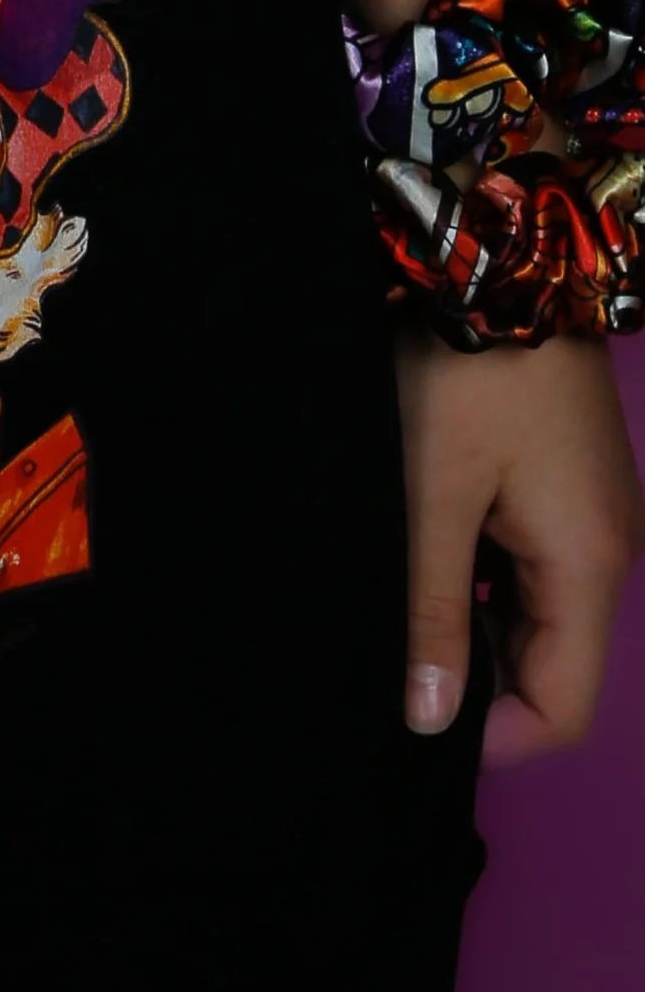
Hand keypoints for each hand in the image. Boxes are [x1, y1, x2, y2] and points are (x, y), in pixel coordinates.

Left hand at [399, 331, 643, 764]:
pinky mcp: (567, 484)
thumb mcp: (428, 497)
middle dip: (473, 677)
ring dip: (469, 621)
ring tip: (393, 592)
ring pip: (533, 614)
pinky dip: (476, 572)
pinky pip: (527, 562)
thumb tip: (430, 720)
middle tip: (385, 651)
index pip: (563, 709)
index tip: (411, 718)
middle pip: (550, 664)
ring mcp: (591, 515)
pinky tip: (418, 545)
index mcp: (587, 567)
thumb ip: (433, 612)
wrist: (500, 255)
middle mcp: (607, 552)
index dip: (492, 736)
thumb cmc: (461, 370)